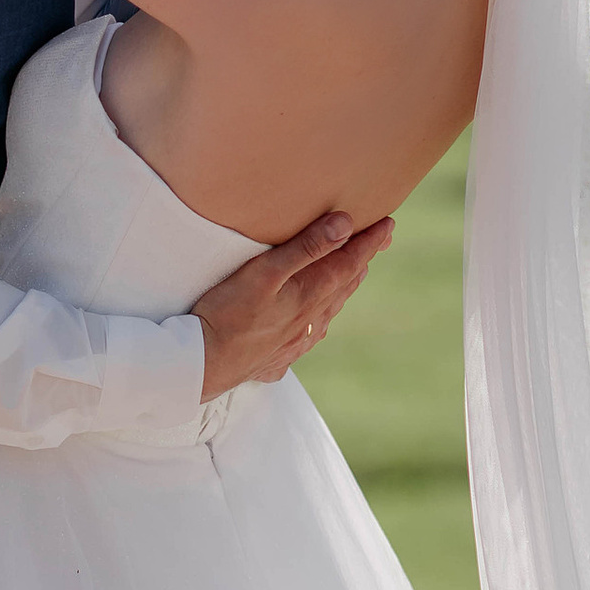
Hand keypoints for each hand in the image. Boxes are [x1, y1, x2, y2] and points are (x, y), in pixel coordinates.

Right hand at [193, 210, 393, 401]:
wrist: (201, 366)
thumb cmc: (227, 315)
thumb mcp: (264, 273)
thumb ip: (305, 248)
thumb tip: (345, 225)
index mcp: (309, 296)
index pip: (349, 262)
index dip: (370, 242)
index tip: (389, 224)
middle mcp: (309, 321)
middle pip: (343, 286)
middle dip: (360, 261)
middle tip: (377, 243)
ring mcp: (294, 343)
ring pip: (328, 312)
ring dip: (342, 290)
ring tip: (350, 276)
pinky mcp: (276, 359)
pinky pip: (306, 337)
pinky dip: (317, 322)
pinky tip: (311, 325)